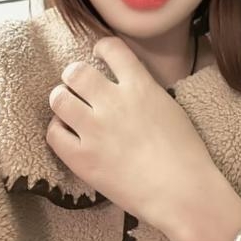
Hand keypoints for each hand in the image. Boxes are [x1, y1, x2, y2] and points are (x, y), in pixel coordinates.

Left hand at [46, 35, 215, 230]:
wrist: (182, 192)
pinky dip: (58, 131)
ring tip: (68, 107)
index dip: (101, 48)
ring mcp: (95, 130)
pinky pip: (54, 134)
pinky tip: (67, 134)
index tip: (98, 54)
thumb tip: (128, 86)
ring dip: (62, 100)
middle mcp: (113, 102)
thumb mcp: (171, 108)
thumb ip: (145, 91)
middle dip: (73, 75)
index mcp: (140, 86)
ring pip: (58, 98)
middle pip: (76, 71)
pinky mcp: (82, 158)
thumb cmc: (186, 154)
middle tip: (77, 85)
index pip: (112, 49)